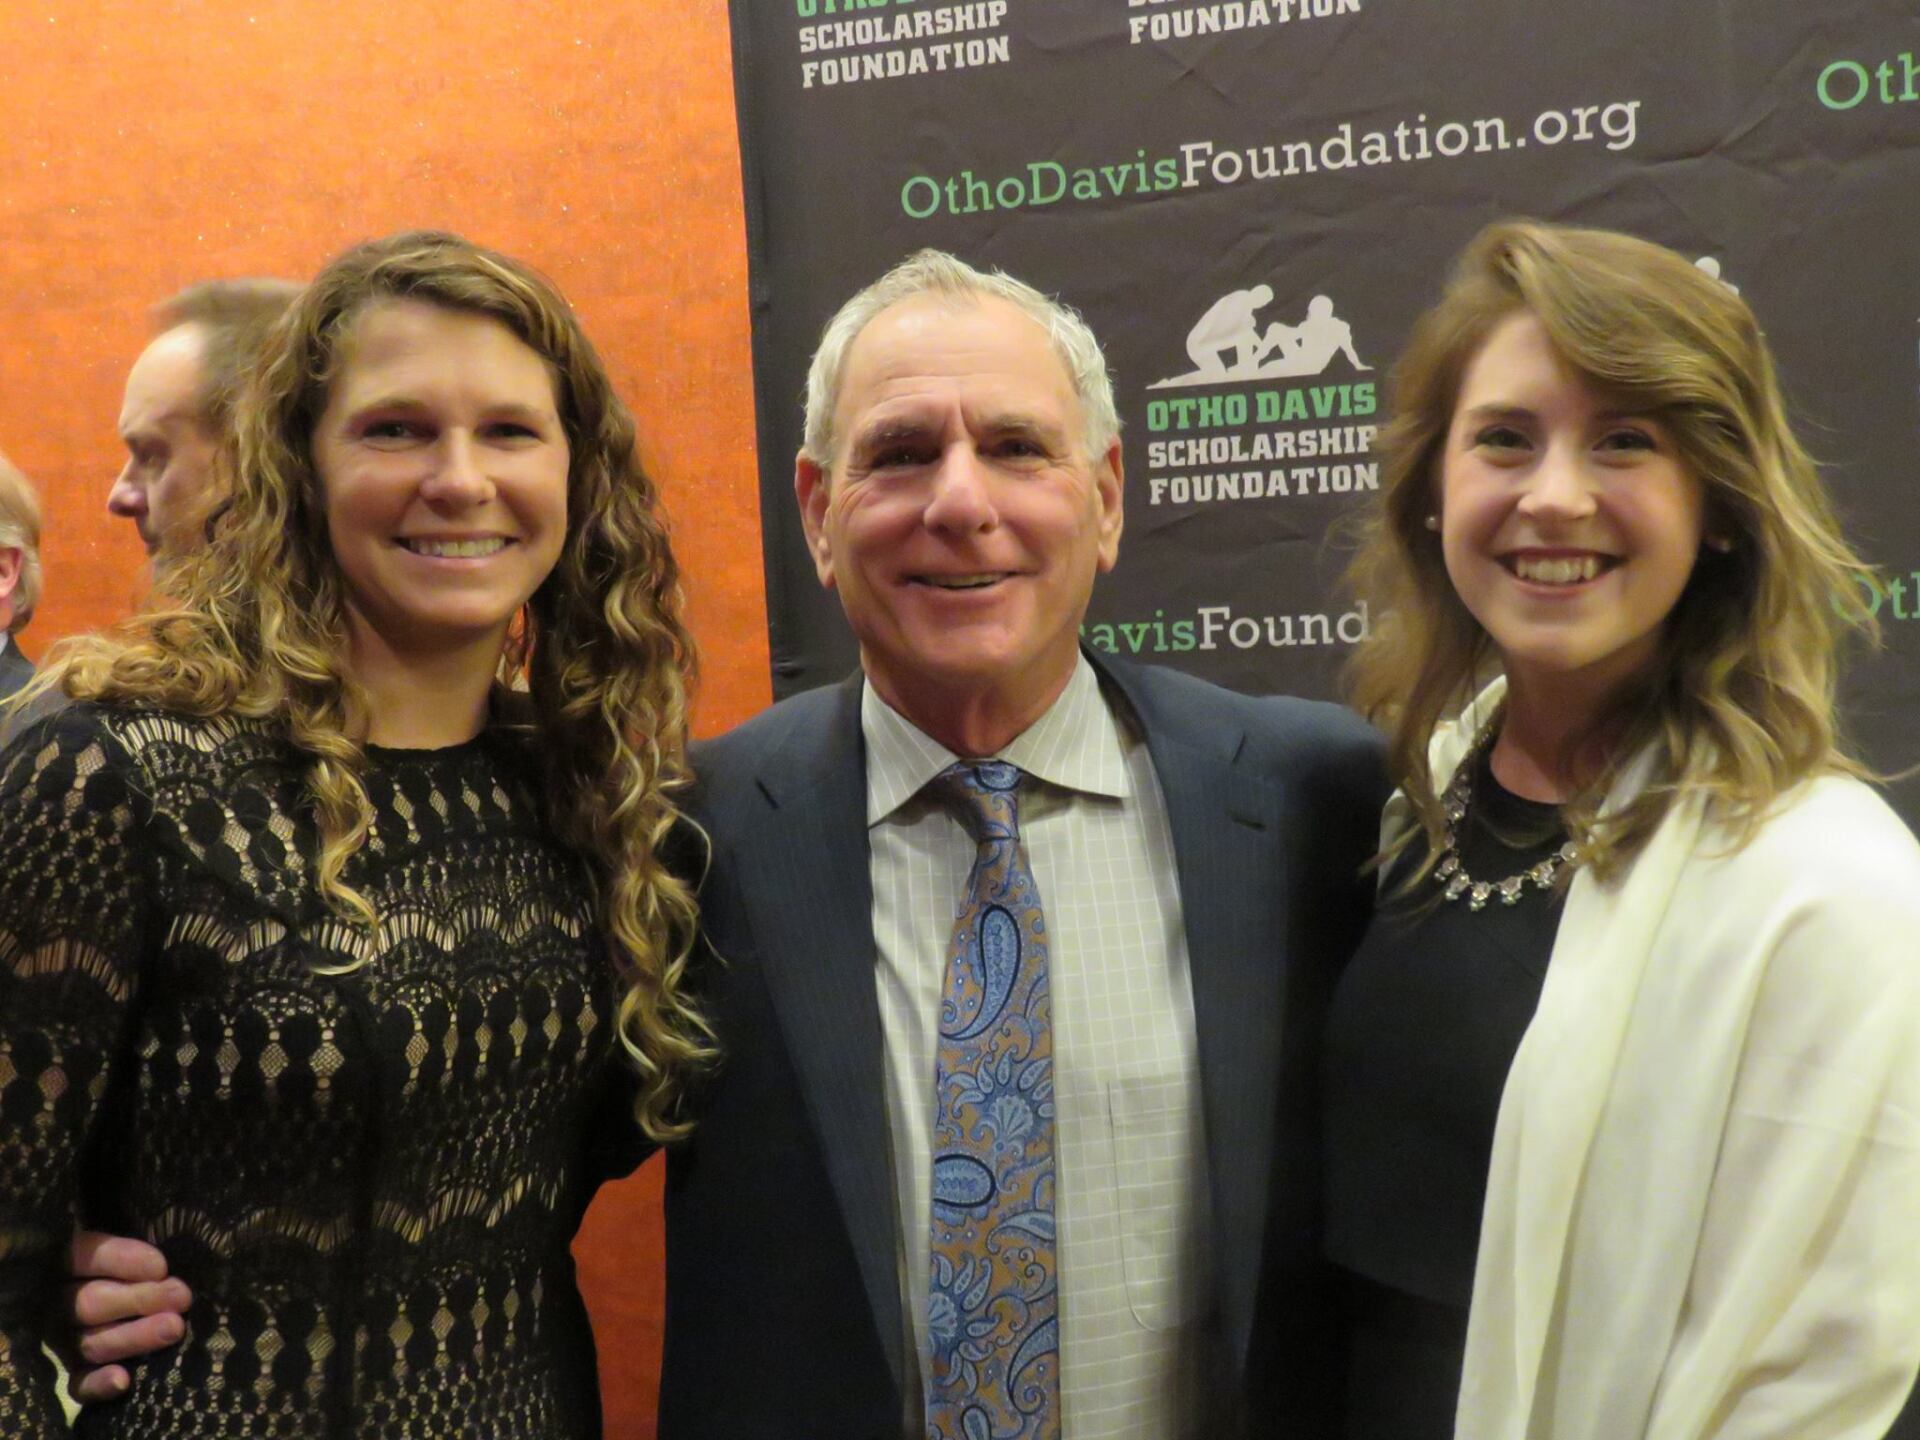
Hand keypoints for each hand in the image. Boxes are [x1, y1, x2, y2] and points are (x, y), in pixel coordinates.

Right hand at [56, 1231, 191, 1403]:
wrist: (132, 1298)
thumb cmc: (141, 1262)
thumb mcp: (135, 1241)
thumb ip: (142, 1241)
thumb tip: (167, 1256)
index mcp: (68, 1262)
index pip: (86, 1256)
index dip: (121, 1260)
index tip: (161, 1266)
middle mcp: (60, 1303)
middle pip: (90, 1303)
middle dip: (139, 1300)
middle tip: (181, 1297)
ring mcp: (64, 1341)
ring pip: (91, 1342)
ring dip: (133, 1337)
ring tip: (174, 1328)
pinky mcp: (74, 1373)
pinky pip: (78, 1385)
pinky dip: (98, 1385)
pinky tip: (123, 1380)